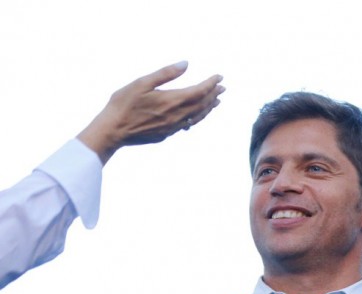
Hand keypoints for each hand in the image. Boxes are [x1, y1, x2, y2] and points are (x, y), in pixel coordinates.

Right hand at [77, 61, 224, 163]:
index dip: (211, 83)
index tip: (219, 77)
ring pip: (197, 116)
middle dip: (213, 94)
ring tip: (216, 101)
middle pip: (202, 104)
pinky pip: (188, 125)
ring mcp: (173, 127)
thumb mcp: (142, 83)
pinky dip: (197, 117)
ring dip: (208, 108)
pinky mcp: (166, 134)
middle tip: (222, 88)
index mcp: (172, 101)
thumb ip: (165, 74)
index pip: (200, 91)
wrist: (112, 130)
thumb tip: (185, 64)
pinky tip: (197, 115)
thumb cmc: (123, 104)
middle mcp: (177, 115)